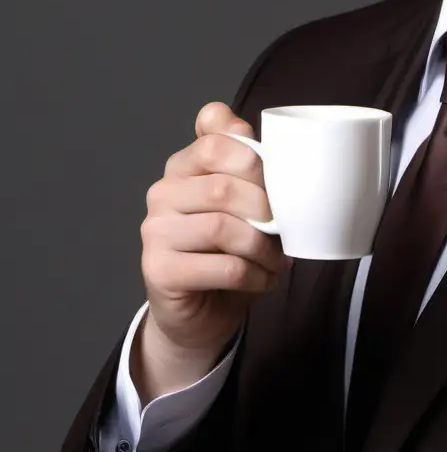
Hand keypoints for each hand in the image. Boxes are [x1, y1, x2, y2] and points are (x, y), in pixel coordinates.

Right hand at [139, 100, 290, 365]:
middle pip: (221, 187)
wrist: (200, 311)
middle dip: (265, 209)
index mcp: (182, 167)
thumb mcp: (244, 204)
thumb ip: (252, 167)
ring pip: (221, 228)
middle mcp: (162, 193)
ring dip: (262, 248)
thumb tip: (286, 146)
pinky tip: (264, 279)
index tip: (277, 181)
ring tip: (277, 260)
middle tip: (284, 228)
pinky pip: (223, 267)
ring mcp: (156, 232)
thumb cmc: (227, 249)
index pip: (214, 140)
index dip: (253, 158)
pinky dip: (255, 275)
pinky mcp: (160, 270)